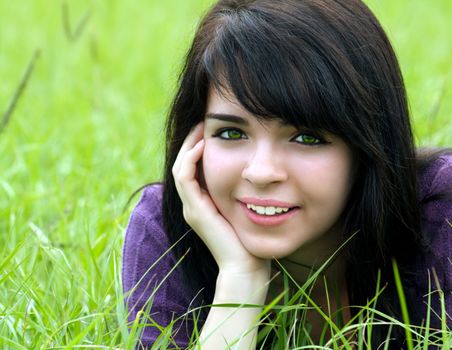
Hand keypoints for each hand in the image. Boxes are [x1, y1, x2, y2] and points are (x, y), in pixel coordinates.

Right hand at [172, 123, 268, 275]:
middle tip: (203, 121)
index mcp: (202, 203)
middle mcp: (193, 204)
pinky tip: (205, 144)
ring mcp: (191, 207)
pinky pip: (185, 177)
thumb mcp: (245, 209)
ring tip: (202, 127)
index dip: (198, 147)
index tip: (211, 129)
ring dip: (190, 145)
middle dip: (192, 141)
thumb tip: (255, 173)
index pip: (192, 168)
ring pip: (181, 167)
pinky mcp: (195, 210)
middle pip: (183, 164)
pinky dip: (192, 158)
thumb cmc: (251, 241)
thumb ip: (243, 193)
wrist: (245, 267)